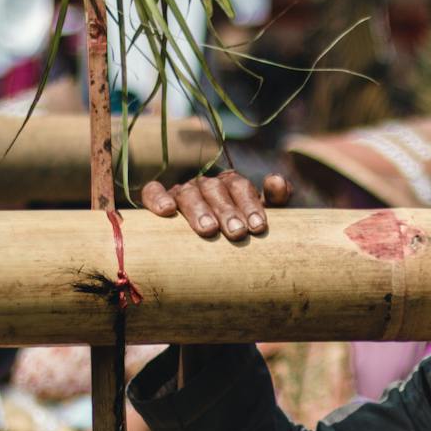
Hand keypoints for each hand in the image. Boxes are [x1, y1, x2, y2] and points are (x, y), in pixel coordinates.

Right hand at [140, 170, 291, 240]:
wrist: (210, 249)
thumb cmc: (240, 231)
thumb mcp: (260, 217)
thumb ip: (275, 198)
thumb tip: (276, 180)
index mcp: (231, 184)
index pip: (240, 186)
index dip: (250, 204)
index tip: (258, 227)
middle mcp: (207, 185)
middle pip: (215, 189)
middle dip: (228, 211)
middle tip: (237, 233)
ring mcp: (183, 191)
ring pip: (188, 192)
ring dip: (199, 209)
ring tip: (208, 229)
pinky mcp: (159, 200)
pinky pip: (153, 191)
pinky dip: (158, 197)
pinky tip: (166, 211)